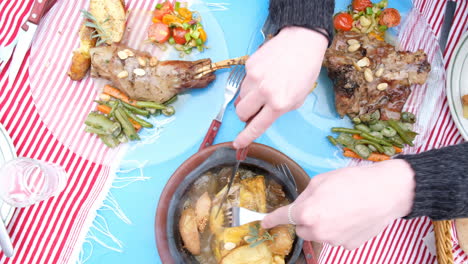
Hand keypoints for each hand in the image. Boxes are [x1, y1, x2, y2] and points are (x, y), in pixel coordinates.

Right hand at [233, 26, 327, 148]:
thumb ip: (279, 110)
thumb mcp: (298, 98)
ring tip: (264, 88)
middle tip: (254, 110)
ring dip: (248, 98)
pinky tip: (265, 74)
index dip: (245, 137)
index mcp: (280, 103)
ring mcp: (254, 77)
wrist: (302, 42)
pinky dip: (251, 82)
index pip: (257, 126)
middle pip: (241, 112)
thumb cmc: (305, 71)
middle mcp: (265, 91)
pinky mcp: (249, 65)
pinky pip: (244, 81)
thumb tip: (259, 116)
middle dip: (245, 115)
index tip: (237, 144)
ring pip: (240, 97)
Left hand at [261, 159, 415, 249]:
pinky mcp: (349, 246)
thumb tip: (300, 206)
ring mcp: (334, 241)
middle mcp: (317, 231)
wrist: (387, 191)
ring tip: (341, 208)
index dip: (271, 220)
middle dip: (306, 218)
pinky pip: (336, 238)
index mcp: (307, 212)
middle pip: (301, 228)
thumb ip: (305, 196)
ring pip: (319, 234)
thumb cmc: (353, 181)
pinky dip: (339, 230)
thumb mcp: (321, 180)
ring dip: (322, 225)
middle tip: (322, 203)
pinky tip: (351, 217)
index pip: (282, 217)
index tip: (264, 223)